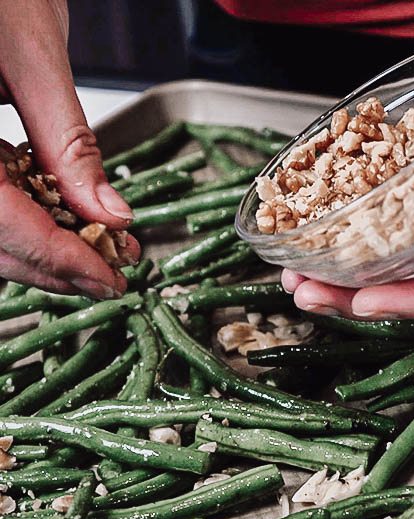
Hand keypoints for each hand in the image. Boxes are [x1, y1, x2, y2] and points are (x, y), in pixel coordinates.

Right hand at [0, 0, 139, 298]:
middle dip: (59, 266)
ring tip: (102, 252)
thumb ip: (69, 141)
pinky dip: (31, 219)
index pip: (3, 223)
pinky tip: (68, 221)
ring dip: (48, 251)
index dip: (61, 261)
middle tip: (114, 273)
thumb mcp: (32, 54)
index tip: (111, 279)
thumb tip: (111, 214)